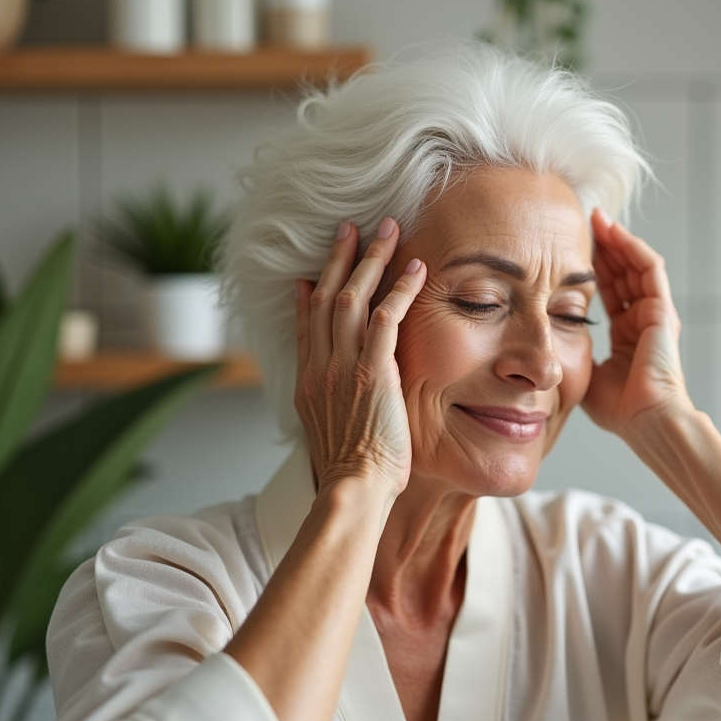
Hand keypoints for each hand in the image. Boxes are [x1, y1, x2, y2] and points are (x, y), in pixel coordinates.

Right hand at [294, 219, 426, 501]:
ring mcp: (342, 366)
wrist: (353, 492)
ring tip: (387, 229)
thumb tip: (337, 406)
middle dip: (338, 259)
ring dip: (370, 259)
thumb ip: (333, 410)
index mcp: (308, 384)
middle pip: (323, 298)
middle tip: (350, 228)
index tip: (311, 274)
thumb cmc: (354, 478)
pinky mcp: (372, 370)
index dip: (309, 295)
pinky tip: (415, 267)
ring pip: (351, 297)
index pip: (305, 327)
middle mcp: (319, 368)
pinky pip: (384, 317)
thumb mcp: (332, 438)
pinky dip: (399, 288)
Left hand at [583, 209, 691, 436]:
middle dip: (603, 247)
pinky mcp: (662, 309)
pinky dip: (631, 247)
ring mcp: (655, 314)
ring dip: (616, 240)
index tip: (570, 250)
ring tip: (597, 218)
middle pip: (622, 273)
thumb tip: (547, 348)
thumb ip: (574, 358)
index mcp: (626, 336)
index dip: (592, 270)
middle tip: (582, 222)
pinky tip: (613, 231)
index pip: (609, 292)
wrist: (646, 420)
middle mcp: (642, 321)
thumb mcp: (587, 377)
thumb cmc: (621, 410)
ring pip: (635, 265)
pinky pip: (649, 268)